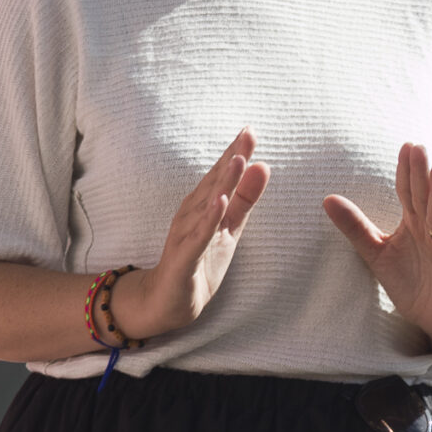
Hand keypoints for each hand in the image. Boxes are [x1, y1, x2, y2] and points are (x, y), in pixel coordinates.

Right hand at [110, 129, 270, 339]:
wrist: (168, 301)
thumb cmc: (199, 261)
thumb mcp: (229, 229)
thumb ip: (244, 199)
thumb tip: (262, 165)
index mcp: (203, 205)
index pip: (222, 175)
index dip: (235, 153)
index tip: (250, 130)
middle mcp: (191, 215)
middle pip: (214, 184)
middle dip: (231, 159)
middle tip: (247, 134)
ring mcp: (186, 235)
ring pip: (206, 206)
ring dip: (222, 183)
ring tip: (238, 161)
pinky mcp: (183, 259)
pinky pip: (197, 238)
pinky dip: (208, 220)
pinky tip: (219, 203)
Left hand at [323, 141, 431, 352]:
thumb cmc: (409, 281)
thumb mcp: (376, 253)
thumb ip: (355, 227)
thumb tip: (327, 199)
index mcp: (414, 223)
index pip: (408, 192)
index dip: (405, 171)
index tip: (404, 146)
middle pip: (425, 197)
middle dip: (420, 173)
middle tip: (417, 147)